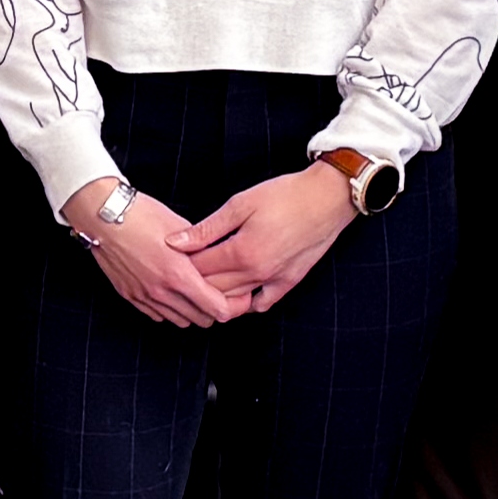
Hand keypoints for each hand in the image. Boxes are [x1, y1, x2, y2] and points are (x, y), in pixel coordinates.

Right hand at [62, 180, 245, 328]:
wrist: (104, 216)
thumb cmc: (141, 216)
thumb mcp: (180, 227)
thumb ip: (202, 248)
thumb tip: (218, 258)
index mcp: (178, 274)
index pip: (218, 309)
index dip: (235, 306)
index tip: (240, 298)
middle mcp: (162, 291)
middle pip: (202, 320)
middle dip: (215, 309)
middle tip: (220, 293)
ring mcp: (145, 297)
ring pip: (180, 321)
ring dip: (192, 311)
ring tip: (195, 292)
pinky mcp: (131, 296)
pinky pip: (158, 316)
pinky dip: (170, 309)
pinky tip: (172, 292)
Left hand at [173, 165, 359, 312]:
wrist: (327, 199)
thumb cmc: (285, 195)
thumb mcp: (240, 204)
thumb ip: (207, 228)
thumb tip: (176, 242)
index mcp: (242, 252)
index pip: (200, 269)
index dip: (181, 264)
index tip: (170, 258)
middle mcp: (257, 273)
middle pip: (213, 288)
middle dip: (193, 281)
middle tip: (180, 271)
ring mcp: (274, 280)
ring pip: (234, 300)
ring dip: (215, 294)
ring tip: (201, 284)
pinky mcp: (289, 281)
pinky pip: (262, 303)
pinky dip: (245, 303)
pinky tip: (235, 294)